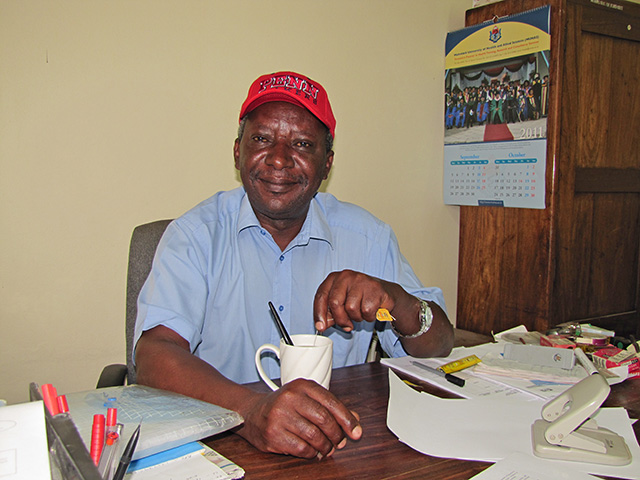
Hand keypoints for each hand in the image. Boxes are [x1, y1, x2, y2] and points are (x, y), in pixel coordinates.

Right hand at [236, 378, 361, 458]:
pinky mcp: (273, 434)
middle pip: (324, 420)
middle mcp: (290, 398)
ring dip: (325, 446)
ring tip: (326, 448)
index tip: (356, 431)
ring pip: (314, 436)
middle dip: (336, 435)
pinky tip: (312, 451)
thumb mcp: (307, 399)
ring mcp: (280, 416)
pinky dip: (312, 453)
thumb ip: (331, 408)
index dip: (347, 419)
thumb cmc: (284, 406)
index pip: (331, 402)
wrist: (252, 413)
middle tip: (339, 442)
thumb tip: (355, 421)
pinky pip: (302, 448)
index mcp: (302, 386)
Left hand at [313, 269, 409, 332]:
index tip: (321, 327)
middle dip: (340, 319)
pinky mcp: (374, 288)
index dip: (319, 313)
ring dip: (356, 317)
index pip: (321, 296)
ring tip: (361, 312)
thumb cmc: (360, 297)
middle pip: (335, 302)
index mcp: (334, 278)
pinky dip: (368, 316)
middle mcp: (346, 276)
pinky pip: (366, 311)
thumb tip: (322, 325)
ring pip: (351, 308)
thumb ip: (330, 313)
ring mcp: (361, 280)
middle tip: (346, 325)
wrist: (383, 293)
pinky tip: (371, 310)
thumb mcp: (342, 303)